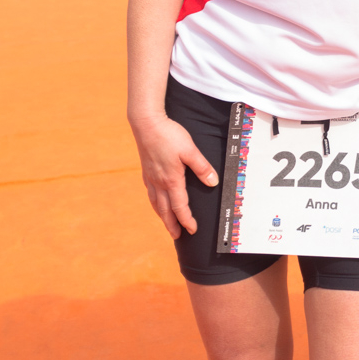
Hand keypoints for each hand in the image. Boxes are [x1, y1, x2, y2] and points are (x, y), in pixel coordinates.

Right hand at [130, 112, 217, 237]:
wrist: (146, 123)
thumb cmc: (169, 135)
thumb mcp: (190, 150)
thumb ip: (202, 167)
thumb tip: (212, 182)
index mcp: (171, 180)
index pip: (179, 207)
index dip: (187, 220)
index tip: (193, 230)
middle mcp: (158, 182)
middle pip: (165, 210)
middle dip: (172, 224)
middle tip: (177, 236)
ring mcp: (150, 177)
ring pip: (155, 203)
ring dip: (162, 216)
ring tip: (166, 223)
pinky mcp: (146, 170)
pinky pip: (150, 193)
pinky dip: (155, 202)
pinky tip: (156, 200)